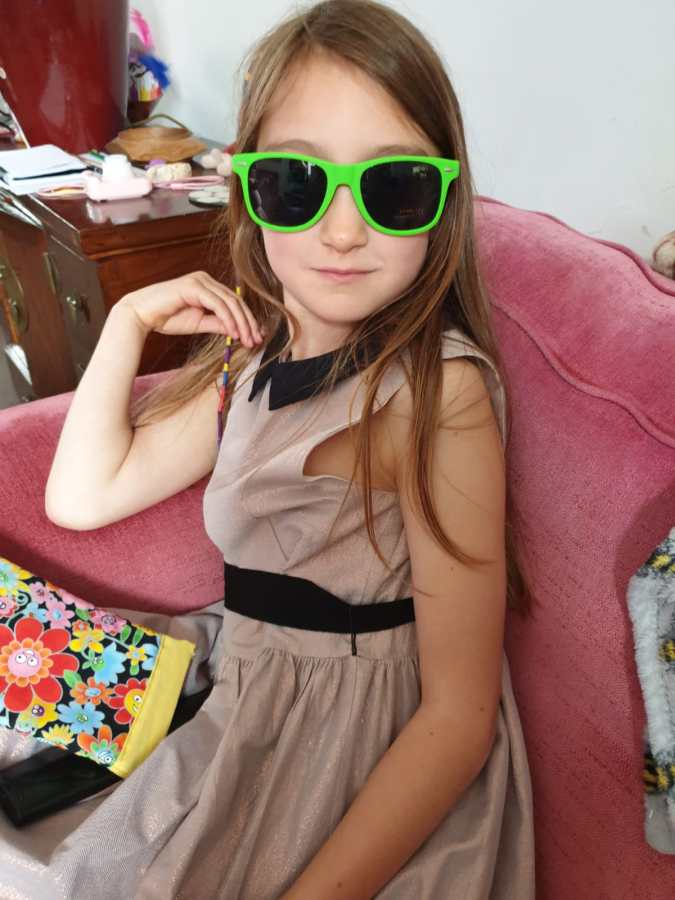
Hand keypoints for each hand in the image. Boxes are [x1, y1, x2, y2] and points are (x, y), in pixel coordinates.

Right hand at [116, 271, 264, 347]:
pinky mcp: (194, 286)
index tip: (255, 337)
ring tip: (247, 340)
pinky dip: (228, 319)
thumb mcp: (199, 323)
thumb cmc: (167, 318)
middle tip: (256, 340)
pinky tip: (233, 333)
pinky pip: (217, 304)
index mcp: (208, 286)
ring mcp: (200, 280)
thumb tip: (237, 330)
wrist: (141, 314)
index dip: (247, 320)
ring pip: (230, 302)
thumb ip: (218, 324)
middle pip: (236, 301)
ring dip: (241, 323)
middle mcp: (206, 279)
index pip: (234, 302)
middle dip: (248, 323)